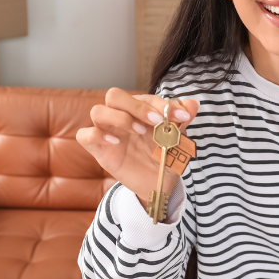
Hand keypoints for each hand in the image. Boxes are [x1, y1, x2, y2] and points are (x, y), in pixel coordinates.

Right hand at [77, 87, 198, 204]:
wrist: (159, 183)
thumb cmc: (165, 156)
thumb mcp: (177, 139)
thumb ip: (181, 120)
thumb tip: (193, 103)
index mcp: (139, 110)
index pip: (143, 96)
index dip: (162, 104)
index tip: (182, 116)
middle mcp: (121, 117)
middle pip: (114, 96)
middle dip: (136, 105)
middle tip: (157, 122)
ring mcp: (108, 132)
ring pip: (98, 111)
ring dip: (119, 118)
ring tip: (139, 132)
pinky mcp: (98, 150)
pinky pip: (85, 135)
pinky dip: (97, 135)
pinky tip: (116, 143)